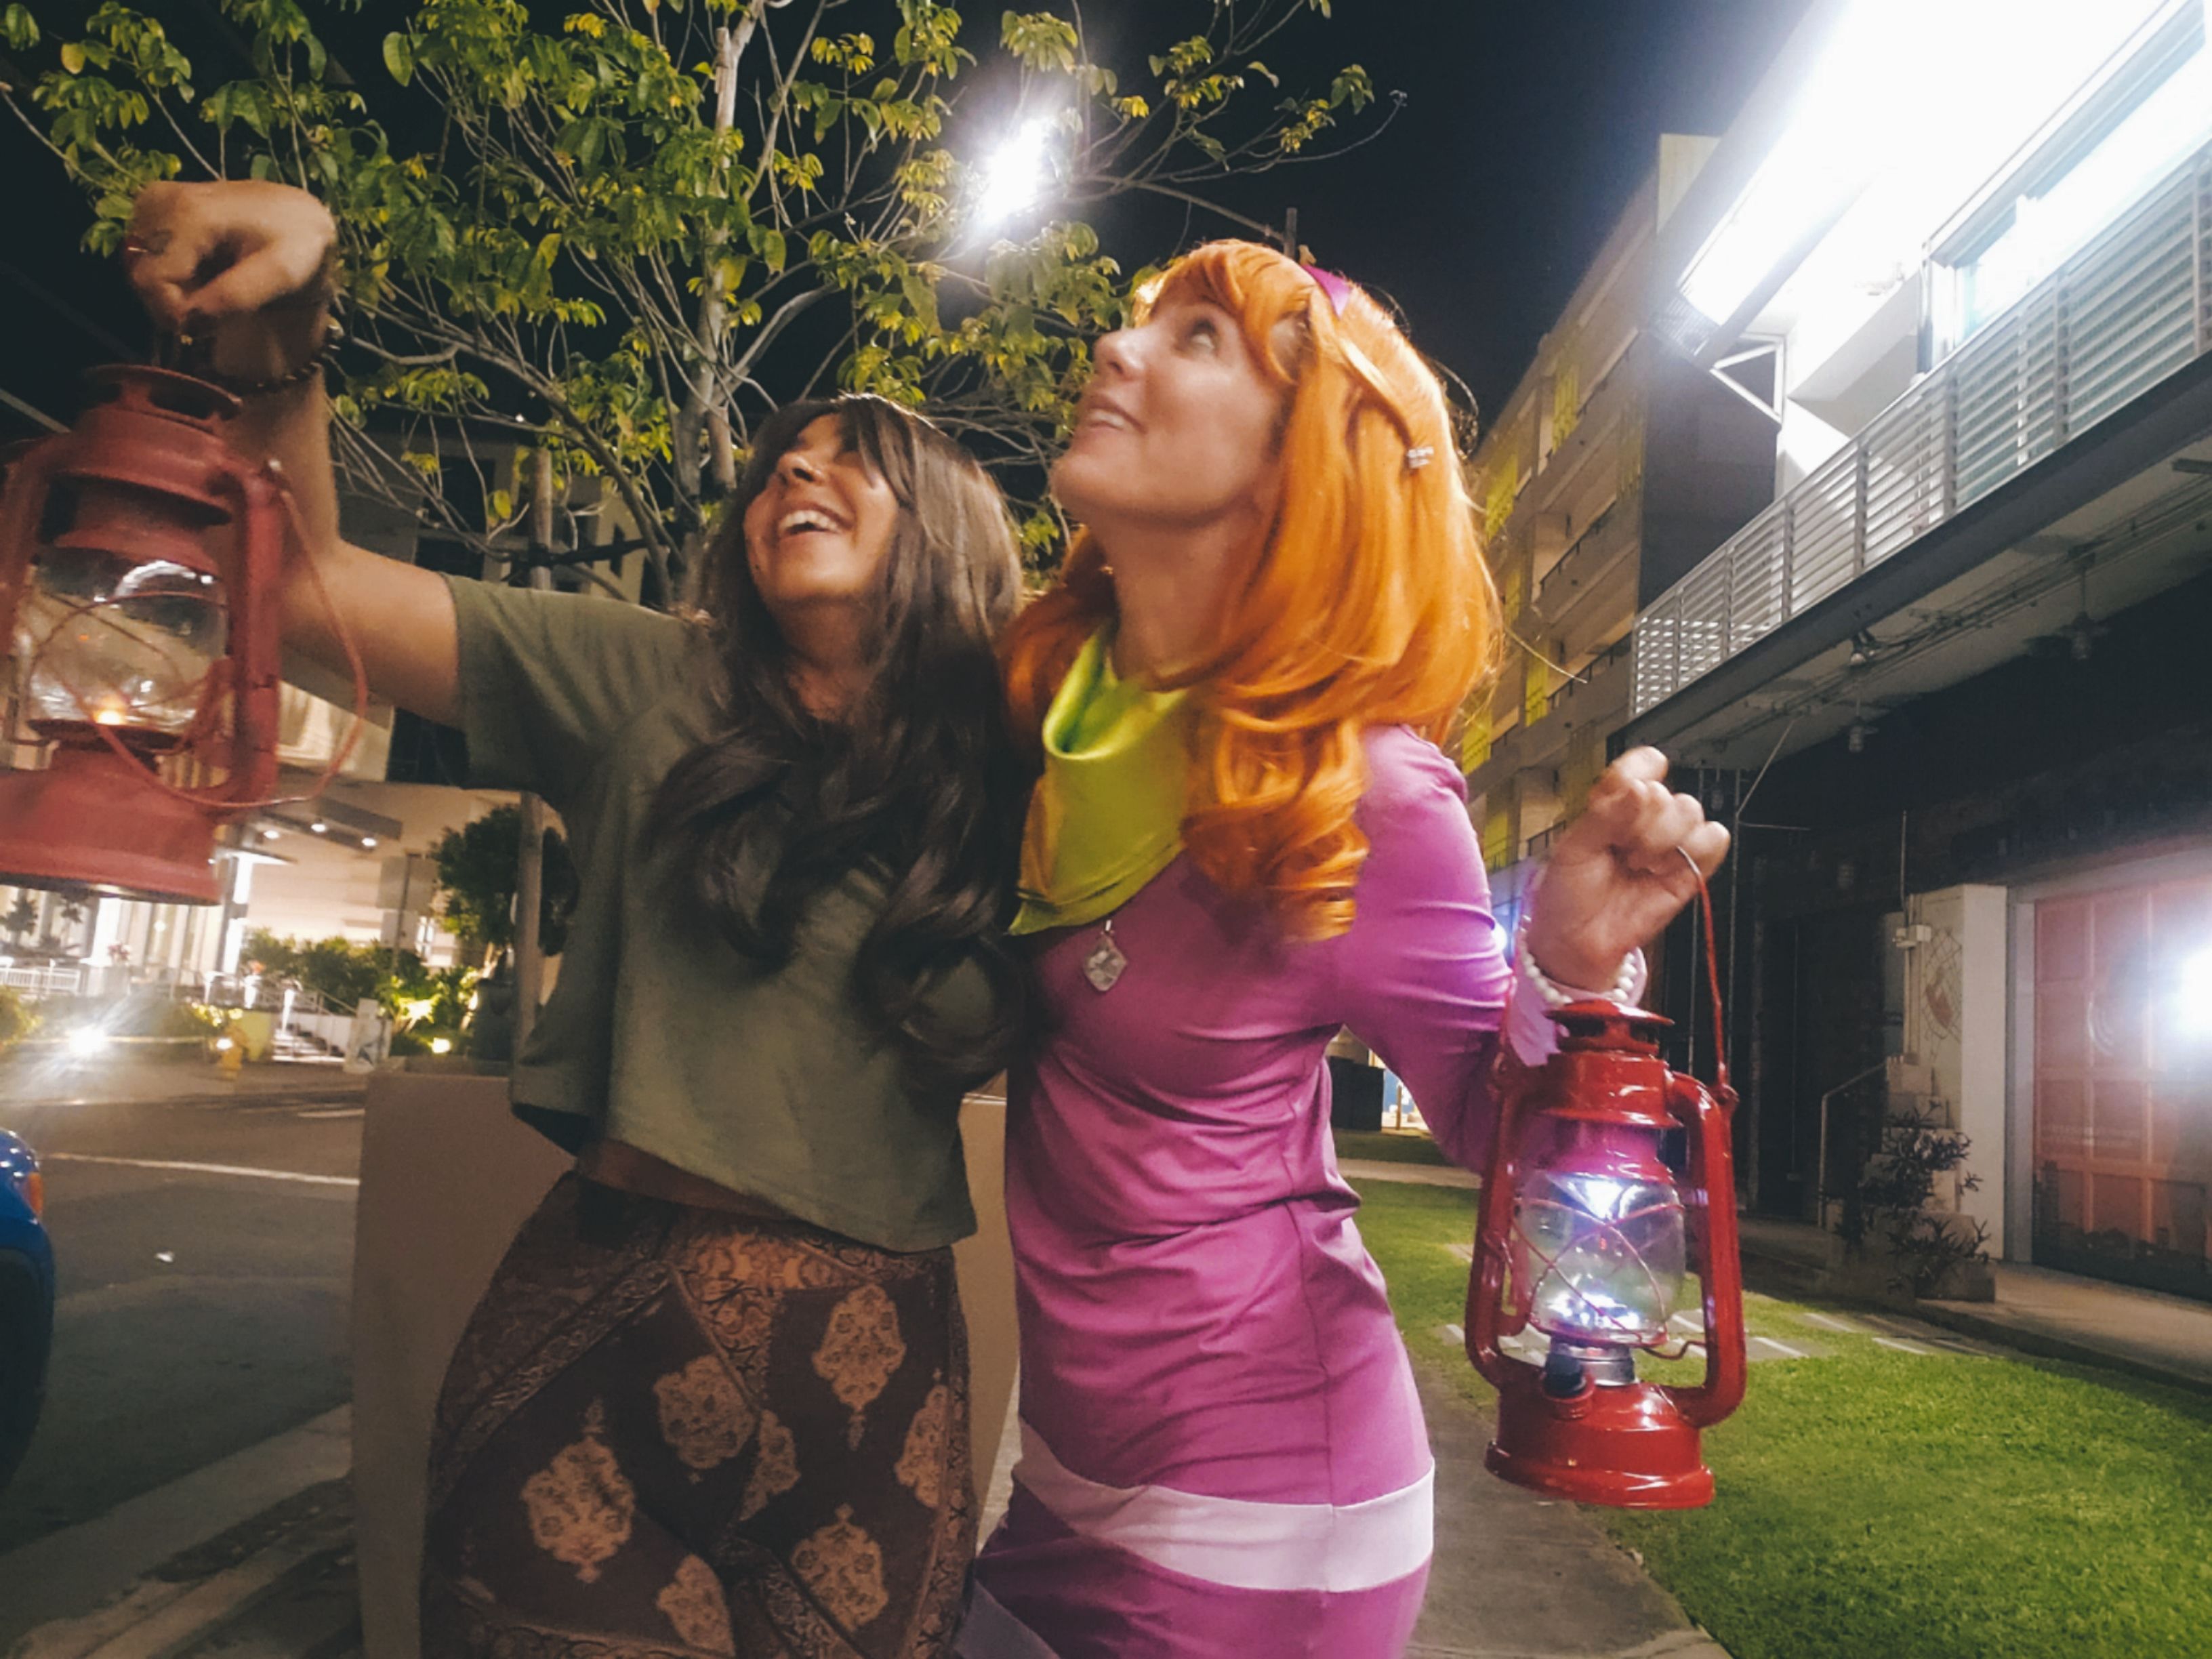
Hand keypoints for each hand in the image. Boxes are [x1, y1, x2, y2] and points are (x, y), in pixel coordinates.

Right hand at [124, 180, 335, 333]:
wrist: (296, 214)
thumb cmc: (295, 243)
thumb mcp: (281, 274)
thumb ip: (236, 297)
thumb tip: (190, 318)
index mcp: (188, 213)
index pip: (151, 280)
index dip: (175, 312)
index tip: (210, 324)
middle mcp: (159, 200)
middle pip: (143, 276)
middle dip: (177, 301)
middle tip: (219, 302)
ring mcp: (151, 201)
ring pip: (142, 268)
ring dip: (176, 289)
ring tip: (216, 282)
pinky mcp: (151, 206)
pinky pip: (146, 256)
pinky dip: (172, 272)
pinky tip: (203, 269)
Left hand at [1523, 747, 1728, 992]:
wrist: (1578, 941)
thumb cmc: (1568, 893)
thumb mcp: (1573, 847)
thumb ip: (1606, 814)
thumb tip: (1640, 788)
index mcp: (1615, 802)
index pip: (1642, 764)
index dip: (1638, 773)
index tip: (1624, 795)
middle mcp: (1645, 818)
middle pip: (1667, 792)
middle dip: (1643, 822)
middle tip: (1621, 848)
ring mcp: (1669, 842)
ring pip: (1692, 810)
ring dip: (1664, 838)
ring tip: (1639, 863)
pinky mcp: (1691, 868)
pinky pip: (1715, 839)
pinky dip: (1693, 851)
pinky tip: (1664, 869)